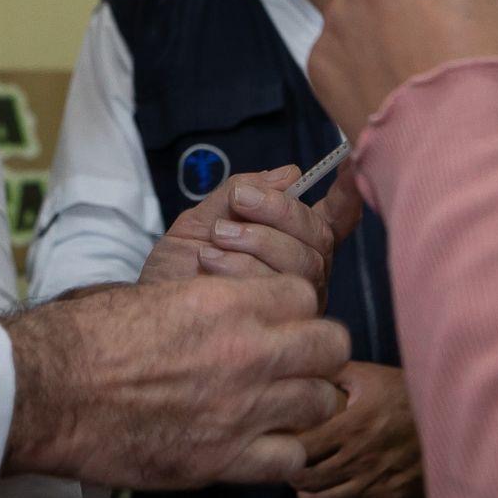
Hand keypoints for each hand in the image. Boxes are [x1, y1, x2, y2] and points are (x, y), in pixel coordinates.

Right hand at [3, 272, 348, 488]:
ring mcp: (242, 408)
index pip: (305, 294)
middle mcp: (248, 351)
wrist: (49, 392)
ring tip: (277, 408)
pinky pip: (291, 460)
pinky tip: (257, 448)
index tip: (277, 323)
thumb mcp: (151, 296)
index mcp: (227, 301)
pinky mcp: (224, 459)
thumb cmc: (85, 337)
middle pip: (332, 345)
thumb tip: (218, 306)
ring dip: (303, 405)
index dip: (293, 310)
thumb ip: (204, 303)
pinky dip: (281, 456)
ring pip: (322, 403)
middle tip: (292, 364)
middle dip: (317, 354)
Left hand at [138, 166, 341, 304]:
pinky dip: (241, 267)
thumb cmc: (178, 269)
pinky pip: (280, 292)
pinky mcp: (282, 330)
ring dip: (257, 240)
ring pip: (304, 263)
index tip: (350, 167)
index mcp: (295, 241)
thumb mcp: (203, 218)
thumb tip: (290, 174)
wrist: (147, 315)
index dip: (349, 194)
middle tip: (238, 200)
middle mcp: (307, 273)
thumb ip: (240, 192)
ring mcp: (299, 306)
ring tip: (216, 236)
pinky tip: (209, 263)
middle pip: (320, 236)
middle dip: (280, 212)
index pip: (336, 217)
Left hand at [291, 362, 422, 497]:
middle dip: (294, 478)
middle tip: (291, 472)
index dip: (285, 451)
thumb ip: (332, 375)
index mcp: (351, 426)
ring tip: (305, 491)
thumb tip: (299, 373)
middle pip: (309, 480)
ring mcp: (378, 483)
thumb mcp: (369, 376)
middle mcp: (362, 458)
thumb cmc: (406, 393)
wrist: (451, 418)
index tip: (283, 448)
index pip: (301, 449)